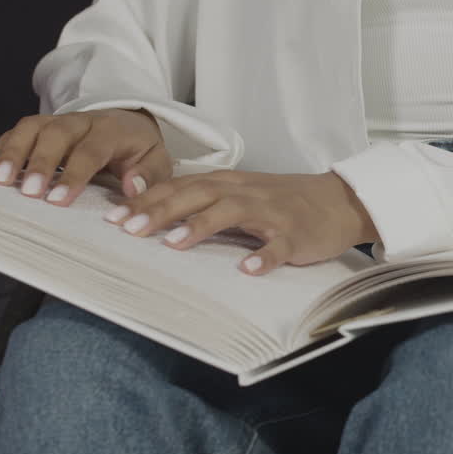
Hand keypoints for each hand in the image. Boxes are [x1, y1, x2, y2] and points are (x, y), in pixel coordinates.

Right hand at [0, 109, 170, 204]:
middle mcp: (83, 121)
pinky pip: (19, 131)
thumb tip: (132, 187)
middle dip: (40, 162)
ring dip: (14, 152)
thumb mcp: (157, 160)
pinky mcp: (43, 126)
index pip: (91, 150)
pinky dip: (3, 148)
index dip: (73, 174)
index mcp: (113, 130)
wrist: (130, 123)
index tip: (57, 200)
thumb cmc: (140, 149)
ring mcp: (60, 120)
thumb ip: (149, 175)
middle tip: (28, 193)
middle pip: (57, 133)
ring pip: (33, 128)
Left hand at [102, 170, 379, 274]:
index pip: (181, 187)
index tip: (113, 217)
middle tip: (128, 229)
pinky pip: (279, 246)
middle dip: (161, 211)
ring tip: (173, 244)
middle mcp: (246, 193)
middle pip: (197, 195)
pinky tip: (247, 269)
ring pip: (231, 212)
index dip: (147, 200)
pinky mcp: (297, 234)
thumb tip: (157, 216)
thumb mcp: (242, 194)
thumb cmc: (285, 201)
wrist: (339, 201)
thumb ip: (205, 201)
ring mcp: (272, 213)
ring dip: (201, 226)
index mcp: (229, 184)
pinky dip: (264, 257)